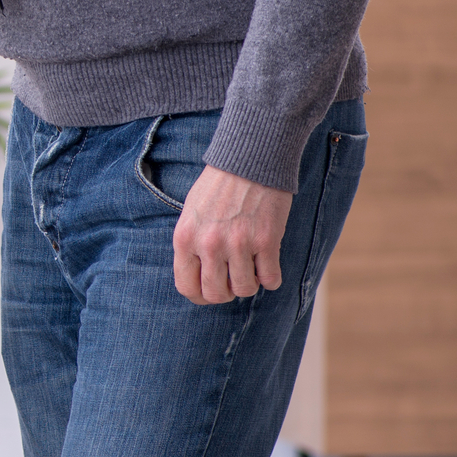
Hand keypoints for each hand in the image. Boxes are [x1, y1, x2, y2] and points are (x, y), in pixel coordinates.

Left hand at [173, 166, 291, 304]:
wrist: (249, 161)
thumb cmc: (218, 186)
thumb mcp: (191, 213)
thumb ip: (192, 245)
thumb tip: (198, 278)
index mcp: (185, 238)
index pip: (186, 286)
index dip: (200, 296)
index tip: (211, 291)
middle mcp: (209, 244)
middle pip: (216, 294)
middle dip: (227, 293)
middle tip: (233, 279)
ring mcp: (238, 244)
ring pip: (245, 289)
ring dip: (250, 283)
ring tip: (250, 266)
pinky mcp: (266, 241)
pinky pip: (270, 279)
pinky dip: (271, 277)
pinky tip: (267, 263)